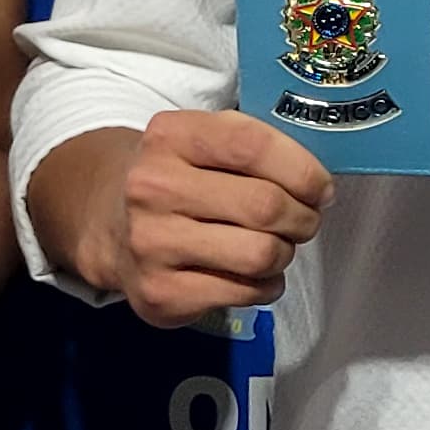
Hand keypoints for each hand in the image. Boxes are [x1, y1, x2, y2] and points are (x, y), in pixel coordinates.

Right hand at [116, 109, 332, 328]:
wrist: (109, 223)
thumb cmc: (178, 177)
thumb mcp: (202, 140)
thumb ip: (254, 147)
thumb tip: (318, 186)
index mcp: (170, 136)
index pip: (253, 145)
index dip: (303, 170)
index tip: (321, 189)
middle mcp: (153, 187)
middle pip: (264, 206)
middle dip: (303, 218)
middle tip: (305, 221)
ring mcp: (151, 244)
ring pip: (260, 254)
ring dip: (285, 254)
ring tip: (277, 247)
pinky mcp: (159, 293)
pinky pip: (243, 293)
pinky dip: (265, 287)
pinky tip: (255, 276)